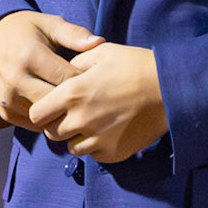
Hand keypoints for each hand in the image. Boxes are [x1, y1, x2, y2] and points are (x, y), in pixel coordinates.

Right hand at [0, 10, 102, 127]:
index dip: (85, 81)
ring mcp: (8, 99)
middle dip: (75, 101)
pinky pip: (34, 125)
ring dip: (62, 114)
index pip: (67, 79)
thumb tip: (99, 42)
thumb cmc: (24, 31)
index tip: (95, 80)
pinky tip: (58, 110)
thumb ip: (74, 34)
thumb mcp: (48, 24)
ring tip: (75, 105)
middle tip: (89, 97)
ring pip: (46, 118)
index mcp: (30, 56)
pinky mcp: (5, 112)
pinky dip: (48, 120)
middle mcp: (17, 80)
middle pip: (57, 103)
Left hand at [26, 42, 167, 163]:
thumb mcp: (102, 52)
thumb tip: (66, 70)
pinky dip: (97, 146)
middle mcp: (80, 120)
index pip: (37, 115)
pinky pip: (94, 155)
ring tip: (92, 123)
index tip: (51, 106)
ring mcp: (97, 140)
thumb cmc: (136, 66)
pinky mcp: (113, 153)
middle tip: (72, 115)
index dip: (42, 110)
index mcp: (72, 94)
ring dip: (76, 138)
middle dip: (57, 124)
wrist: (171, 89)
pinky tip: (108, 131)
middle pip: (51, 134)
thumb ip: (76, 62)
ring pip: (71, 148)